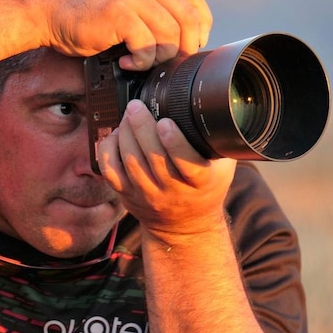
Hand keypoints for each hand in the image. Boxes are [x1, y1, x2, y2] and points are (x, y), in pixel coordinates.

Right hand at [43, 0, 212, 70]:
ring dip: (160, 57)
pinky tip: (126, 63)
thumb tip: (174, 38)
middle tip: (169, 62)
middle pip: (189, 18)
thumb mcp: (120, 1)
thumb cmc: (80, 13)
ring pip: (170, 34)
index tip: (192, 44)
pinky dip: (141, 62)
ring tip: (140, 62)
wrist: (46, 11)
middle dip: (186, 47)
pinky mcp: (119, 15)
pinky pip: (147, 45)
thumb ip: (146, 9)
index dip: (202, 24)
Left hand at [97, 100, 236, 241]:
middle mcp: (172, 191)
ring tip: (129, 115)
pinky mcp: (127, 196)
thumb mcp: (223, 168)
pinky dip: (109, 150)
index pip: (187, 163)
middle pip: (153, 158)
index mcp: (200, 182)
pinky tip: (116, 135)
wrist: (185, 225)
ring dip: (125, 134)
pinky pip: (111, 172)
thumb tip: (217, 107)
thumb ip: (221, 143)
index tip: (165, 122)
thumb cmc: (204, 189)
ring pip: (131, 162)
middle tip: (136, 106)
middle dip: (142, 127)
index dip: (174, 141)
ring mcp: (147, 195)